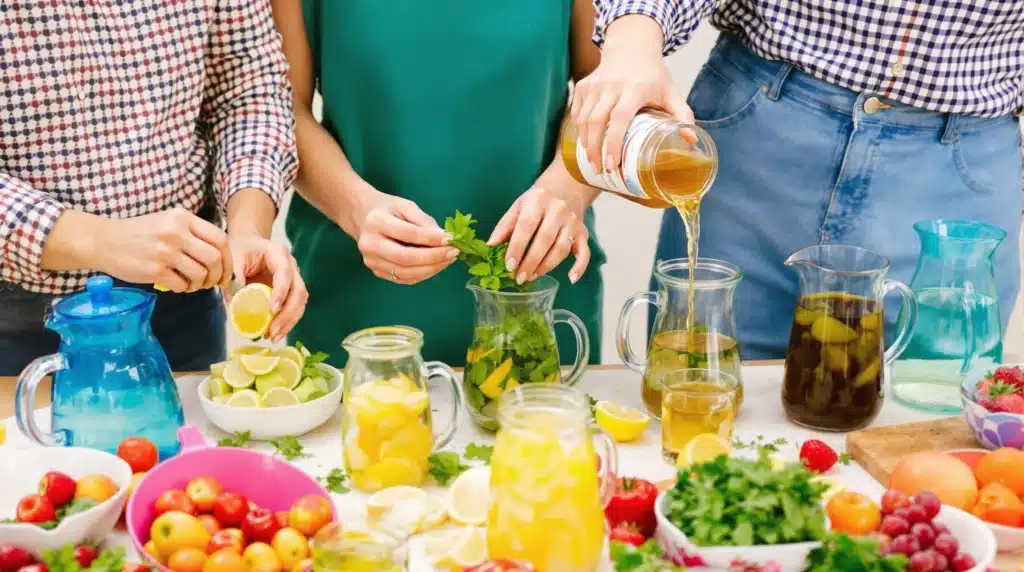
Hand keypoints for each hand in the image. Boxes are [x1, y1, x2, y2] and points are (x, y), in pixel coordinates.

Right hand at [93, 208, 230, 292]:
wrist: (102, 240)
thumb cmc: (139, 233)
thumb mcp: (167, 222)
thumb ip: (192, 233)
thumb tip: (220, 257)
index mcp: (183, 218)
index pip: (220, 239)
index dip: (228, 259)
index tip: (225, 271)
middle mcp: (175, 232)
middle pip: (214, 258)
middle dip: (218, 275)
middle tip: (211, 282)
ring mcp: (164, 251)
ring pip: (200, 274)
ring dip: (199, 284)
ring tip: (191, 284)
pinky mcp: (153, 269)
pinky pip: (181, 284)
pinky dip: (183, 288)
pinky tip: (177, 285)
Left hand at [227, 233, 307, 342]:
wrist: (249, 245)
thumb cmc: (242, 249)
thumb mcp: (234, 258)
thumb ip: (234, 278)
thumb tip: (234, 305)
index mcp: (278, 254)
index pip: (285, 274)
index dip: (280, 293)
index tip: (272, 310)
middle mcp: (292, 266)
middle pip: (299, 291)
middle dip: (287, 313)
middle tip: (273, 330)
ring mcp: (294, 279)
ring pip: (300, 302)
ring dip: (289, 321)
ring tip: (273, 336)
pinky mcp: (291, 291)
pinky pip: (294, 308)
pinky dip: (286, 322)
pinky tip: (274, 333)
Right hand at [354, 190, 457, 284]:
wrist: (361, 216)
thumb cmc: (387, 209)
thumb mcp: (405, 206)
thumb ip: (424, 221)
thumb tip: (444, 238)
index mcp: (376, 223)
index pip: (408, 234)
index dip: (431, 239)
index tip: (450, 239)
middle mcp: (370, 245)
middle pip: (405, 258)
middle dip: (433, 258)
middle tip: (453, 252)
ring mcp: (371, 261)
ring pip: (405, 273)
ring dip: (431, 269)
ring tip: (448, 260)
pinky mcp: (377, 272)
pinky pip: (404, 279)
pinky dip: (423, 274)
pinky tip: (436, 266)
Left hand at [488, 187, 590, 284]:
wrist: (567, 187)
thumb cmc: (538, 200)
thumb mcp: (518, 205)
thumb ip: (505, 225)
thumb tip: (491, 245)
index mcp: (538, 201)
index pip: (526, 225)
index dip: (517, 247)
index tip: (509, 265)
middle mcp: (558, 210)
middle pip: (545, 239)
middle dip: (531, 262)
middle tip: (519, 278)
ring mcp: (573, 222)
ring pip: (562, 248)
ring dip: (546, 266)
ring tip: (531, 277)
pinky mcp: (583, 233)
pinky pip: (585, 252)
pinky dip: (580, 267)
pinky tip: (571, 279)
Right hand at [570, 43, 692, 171]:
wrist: (631, 46)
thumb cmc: (653, 75)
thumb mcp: (671, 92)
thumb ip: (683, 115)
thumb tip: (691, 141)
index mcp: (635, 89)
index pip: (619, 119)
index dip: (614, 143)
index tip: (613, 164)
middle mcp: (612, 86)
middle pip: (596, 122)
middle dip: (595, 150)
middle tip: (600, 169)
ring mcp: (595, 85)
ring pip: (583, 119)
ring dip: (586, 143)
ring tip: (593, 160)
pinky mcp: (583, 86)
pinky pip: (577, 113)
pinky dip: (579, 130)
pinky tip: (586, 142)